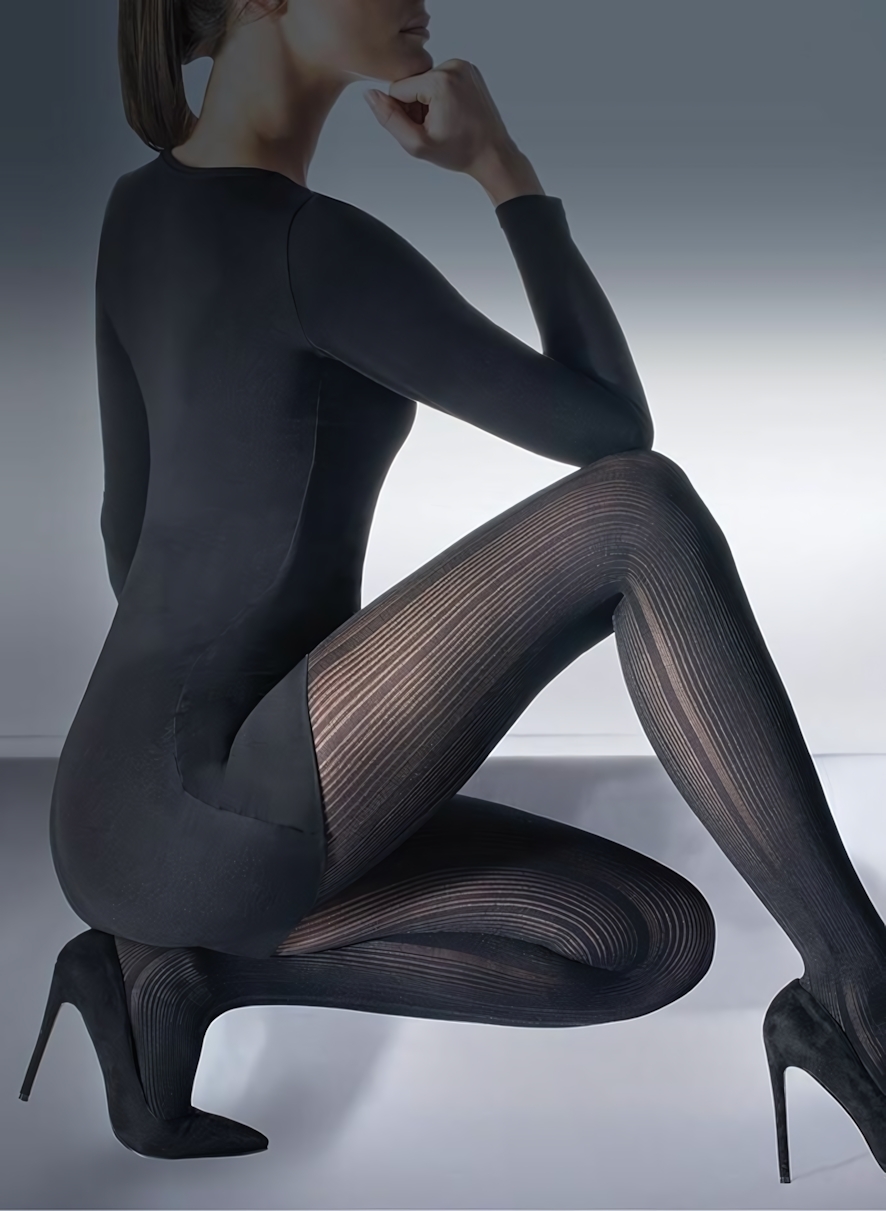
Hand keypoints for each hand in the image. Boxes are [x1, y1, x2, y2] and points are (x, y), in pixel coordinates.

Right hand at [363, 59, 519, 177]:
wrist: (493, 154)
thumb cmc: (460, 152)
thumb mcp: (417, 144)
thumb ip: (389, 119)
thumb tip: (369, 94)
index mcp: (439, 81)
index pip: (396, 88)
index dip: (403, 113)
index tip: (422, 128)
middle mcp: (453, 66)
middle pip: (411, 83)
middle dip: (416, 106)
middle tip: (434, 128)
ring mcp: (463, 65)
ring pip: (424, 81)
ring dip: (427, 102)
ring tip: (444, 122)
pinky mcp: (469, 69)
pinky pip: (440, 79)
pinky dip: (440, 96)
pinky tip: (452, 113)